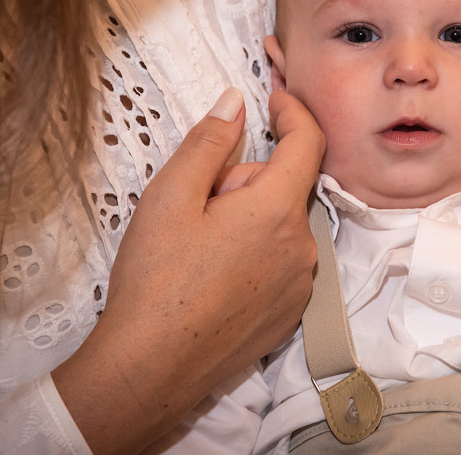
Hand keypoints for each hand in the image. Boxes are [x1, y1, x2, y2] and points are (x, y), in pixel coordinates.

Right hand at [52, 88, 324, 453]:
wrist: (152, 366)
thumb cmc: (156, 279)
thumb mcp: (171, 196)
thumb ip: (209, 141)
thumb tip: (236, 101)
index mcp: (277, 210)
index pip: (307, 142)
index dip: (293, 111)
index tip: (275, 94)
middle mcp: (302, 245)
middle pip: (284, 188)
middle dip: (245, 181)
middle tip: (198, 204)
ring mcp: (300, 283)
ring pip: (281, 226)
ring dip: (250, 220)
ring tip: (201, 247)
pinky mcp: (290, 312)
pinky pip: (282, 261)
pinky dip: (256, 253)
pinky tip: (214, 276)